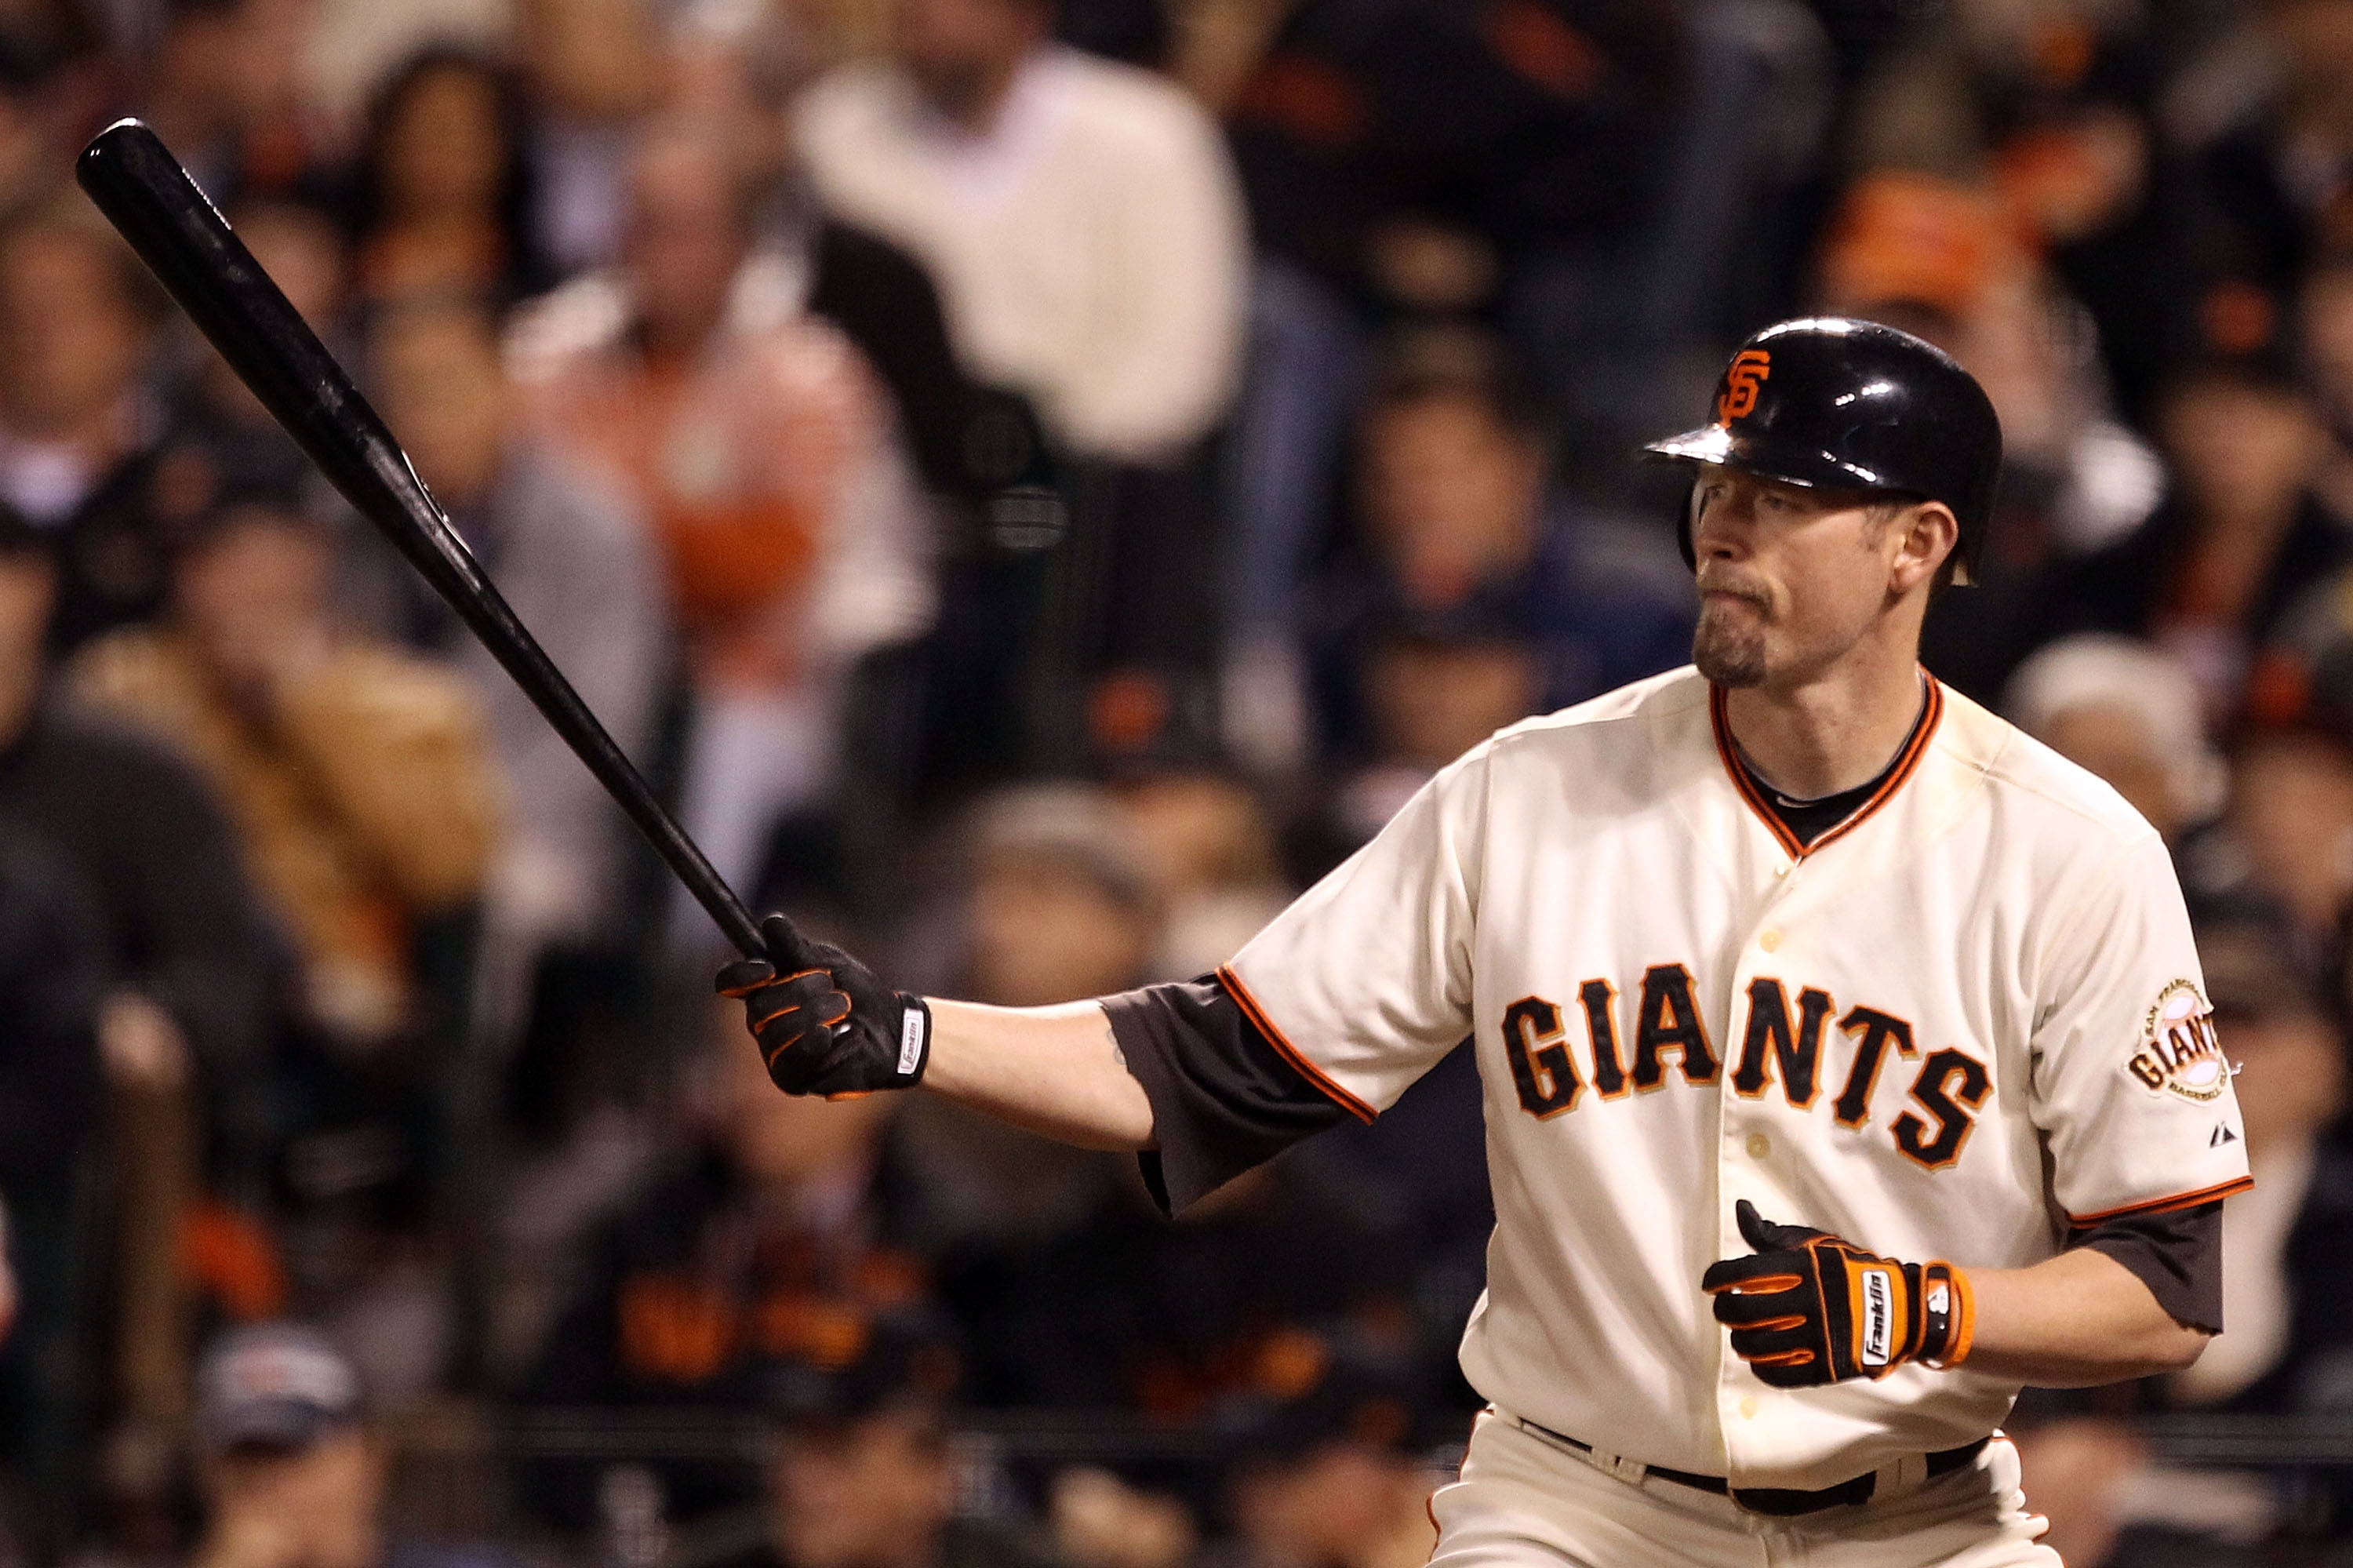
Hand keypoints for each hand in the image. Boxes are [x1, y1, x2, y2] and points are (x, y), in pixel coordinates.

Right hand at [715, 913, 929, 1095]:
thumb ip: (797, 948)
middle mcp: (762, 1025)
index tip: (770, 969)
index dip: (741, 976)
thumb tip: (771, 923)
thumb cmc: (856, 991)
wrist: (893, 1026)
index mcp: (764, 991)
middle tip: (834, 988)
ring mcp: (775, 1055)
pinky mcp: (795, 1081)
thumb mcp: (830, 962)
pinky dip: (832, 1043)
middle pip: (757, 1010)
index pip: (730, 983)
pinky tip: (852, 1034)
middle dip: (800, 993)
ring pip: (776, 1037)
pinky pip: (800, 1063)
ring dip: (817, 1016)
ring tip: (845, 1008)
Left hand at [1702, 1199, 1972, 1385]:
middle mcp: (1810, 1302)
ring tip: (1743, 1333)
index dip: (1716, 1279)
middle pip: (1742, 1313)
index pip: (1741, 1273)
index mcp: (1804, 1268)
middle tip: (1727, 1308)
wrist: (1902, 1308)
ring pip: (1755, 1346)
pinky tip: (1760, 1357)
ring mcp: (1820, 1337)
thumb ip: (1771, 1233)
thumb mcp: (1814, 1244)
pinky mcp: (1828, 1367)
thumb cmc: (1848, 1270)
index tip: (1713, 1284)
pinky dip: (1761, 1367)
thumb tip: (1741, 1208)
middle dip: (1725, 1311)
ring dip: (1740, 1340)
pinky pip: (1779, 1374)